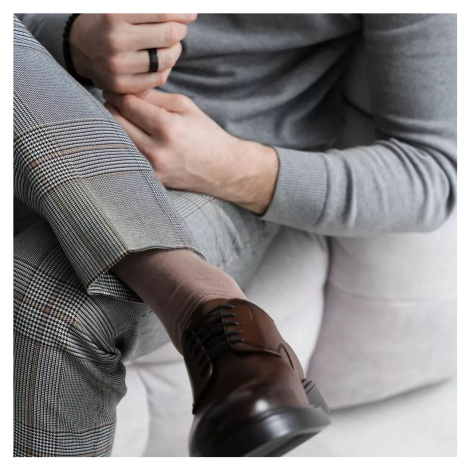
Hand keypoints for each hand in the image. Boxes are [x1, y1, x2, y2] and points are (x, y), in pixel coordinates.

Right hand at [69, 14, 196, 92]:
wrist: (80, 48)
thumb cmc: (108, 22)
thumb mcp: (121, 7)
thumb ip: (149, 7)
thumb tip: (184, 10)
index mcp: (114, 14)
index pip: (162, 12)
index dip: (182, 12)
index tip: (190, 13)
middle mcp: (115, 39)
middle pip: (169, 35)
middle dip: (180, 30)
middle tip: (179, 29)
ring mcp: (118, 65)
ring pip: (168, 58)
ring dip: (175, 50)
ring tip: (169, 45)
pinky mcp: (122, 85)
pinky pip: (160, 77)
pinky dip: (166, 68)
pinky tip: (160, 61)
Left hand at [104, 90, 278, 213]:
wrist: (222, 170)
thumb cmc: (206, 134)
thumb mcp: (185, 106)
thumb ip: (154, 96)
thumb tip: (125, 88)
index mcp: (166, 127)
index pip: (126, 104)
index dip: (117, 93)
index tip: (114, 89)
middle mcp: (155, 150)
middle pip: (115, 122)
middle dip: (111, 108)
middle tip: (114, 101)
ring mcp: (152, 167)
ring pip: (117, 141)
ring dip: (114, 126)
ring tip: (121, 117)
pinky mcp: (151, 178)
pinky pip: (128, 156)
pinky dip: (125, 144)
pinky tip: (130, 136)